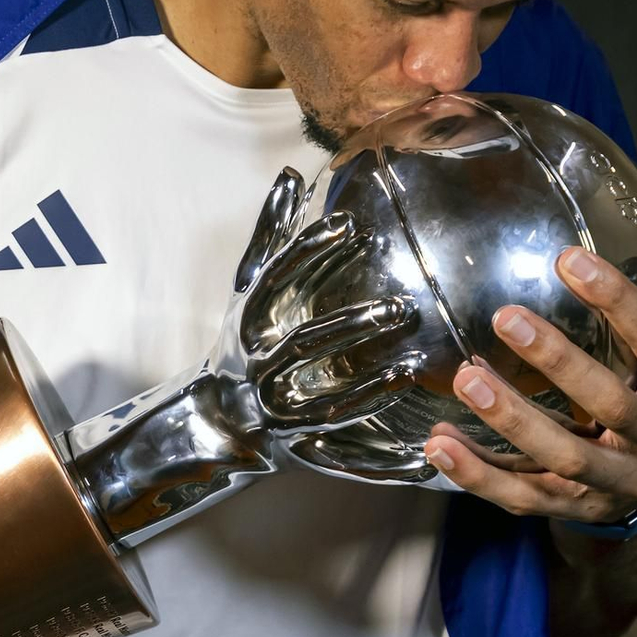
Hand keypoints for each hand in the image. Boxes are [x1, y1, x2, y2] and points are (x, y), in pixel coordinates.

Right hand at [229, 167, 418, 431]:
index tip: (351, 225)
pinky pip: (341, 456)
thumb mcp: (249, 288)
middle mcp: (259, 370)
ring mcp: (278, 414)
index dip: (310, 253)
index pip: (277, 283)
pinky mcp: (299, 450)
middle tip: (401, 307)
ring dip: (368, 391)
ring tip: (411, 369)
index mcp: (249, 326)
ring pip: (325, 405)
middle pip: (304, 347)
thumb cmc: (240, 343)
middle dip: (350, 328)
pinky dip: (379, 463)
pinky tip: (420, 455)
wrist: (216, 420)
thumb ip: (270, 233)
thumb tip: (291, 174)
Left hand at [424, 251, 636, 523]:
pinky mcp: (571, 510)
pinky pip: (522, 497)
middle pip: (612, 405)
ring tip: (468, 380)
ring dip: (512, 420)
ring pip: (564, 458)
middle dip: (558, 362)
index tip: (567, 261)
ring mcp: (615, 484)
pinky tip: (440, 443)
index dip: (618, 302)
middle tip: (506, 318)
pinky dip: (478, 475)